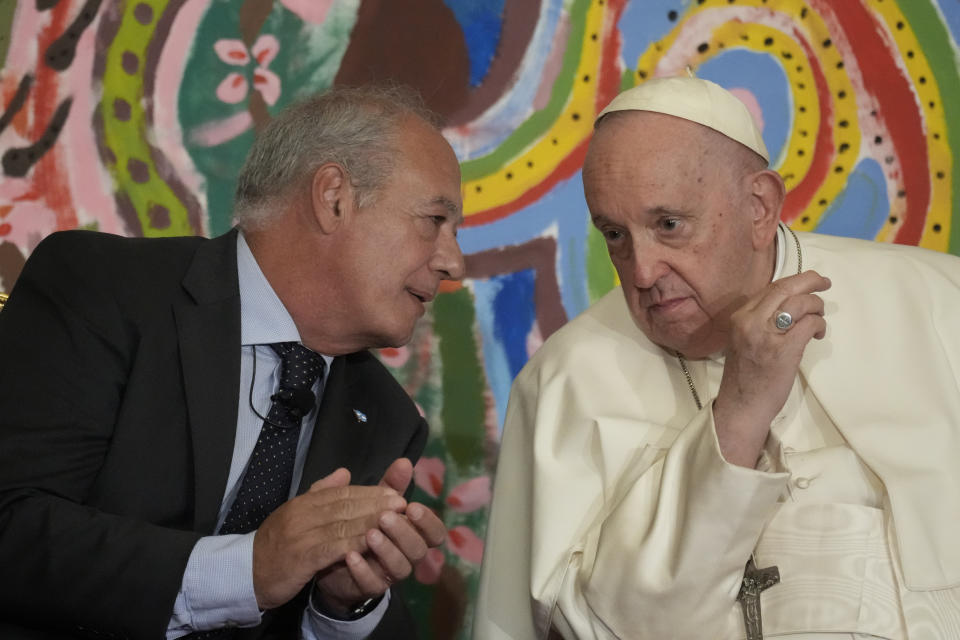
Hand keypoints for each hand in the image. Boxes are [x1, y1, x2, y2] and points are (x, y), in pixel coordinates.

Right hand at [251, 468, 406, 609]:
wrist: (245, 572)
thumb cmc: (275, 545)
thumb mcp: (296, 514)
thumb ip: (321, 493)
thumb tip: (345, 472)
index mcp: (304, 502)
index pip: (342, 493)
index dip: (370, 493)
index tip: (394, 493)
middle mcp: (303, 514)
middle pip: (346, 506)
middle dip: (377, 504)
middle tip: (402, 504)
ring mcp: (301, 535)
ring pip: (343, 525)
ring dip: (372, 522)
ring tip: (395, 521)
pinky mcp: (301, 557)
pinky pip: (332, 548)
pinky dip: (354, 544)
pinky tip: (372, 543)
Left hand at [312, 458, 446, 616]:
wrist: (331, 559)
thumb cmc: (362, 525)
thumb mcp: (374, 502)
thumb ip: (391, 485)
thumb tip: (404, 461)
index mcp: (413, 534)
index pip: (435, 533)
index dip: (428, 522)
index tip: (412, 506)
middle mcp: (407, 555)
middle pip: (419, 549)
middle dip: (404, 532)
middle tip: (385, 517)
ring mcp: (389, 574)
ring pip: (400, 567)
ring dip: (386, 549)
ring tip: (369, 534)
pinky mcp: (369, 587)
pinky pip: (372, 583)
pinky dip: (362, 569)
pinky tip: (350, 555)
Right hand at [713, 270, 830, 466]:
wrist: (741, 405)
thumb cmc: (745, 376)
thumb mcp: (744, 339)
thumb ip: (759, 321)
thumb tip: (787, 306)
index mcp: (740, 317)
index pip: (770, 288)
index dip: (795, 281)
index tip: (809, 282)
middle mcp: (750, 321)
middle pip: (785, 289)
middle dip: (810, 281)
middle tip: (825, 283)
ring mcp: (766, 335)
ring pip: (800, 303)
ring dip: (817, 306)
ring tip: (820, 319)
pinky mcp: (783, 350)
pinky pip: (808, 324)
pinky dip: (818, 324)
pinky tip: (818, 334)